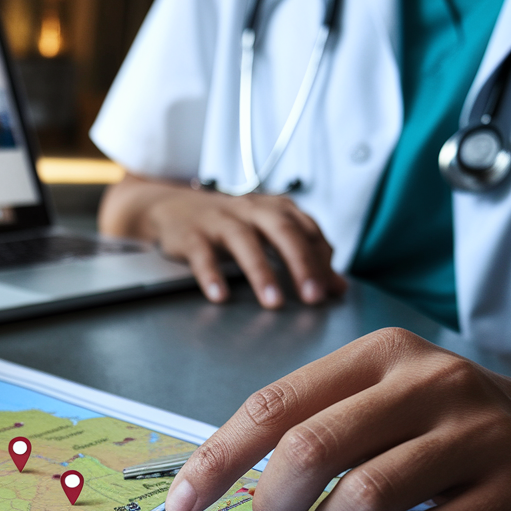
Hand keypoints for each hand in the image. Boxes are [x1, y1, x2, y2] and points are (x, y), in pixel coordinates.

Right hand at [98, 175, 346, 306]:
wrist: (172, 207)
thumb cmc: (229, 223)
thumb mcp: (268, 233)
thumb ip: (304, 257)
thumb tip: (338, 287)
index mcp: (275, 208)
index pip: (307, 231)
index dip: (322, 260)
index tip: (332, 290)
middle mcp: (250, 209)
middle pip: (282, 231)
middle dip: (301, 264)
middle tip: (313, 297)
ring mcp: (219, 220)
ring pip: (244, 242)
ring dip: (261, 273)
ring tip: (274, 303)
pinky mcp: (190, 234)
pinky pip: (202, 255)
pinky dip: (212, 275)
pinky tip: (220, 296)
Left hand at [162, 328, 510, 510]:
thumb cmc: (436, 421)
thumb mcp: (373, 396)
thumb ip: (306, 422)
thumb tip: (216, 478)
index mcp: (377, 355)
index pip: (272, 406)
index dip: (217, 460)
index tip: (182, 502)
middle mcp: (427, 384)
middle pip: (309, 449)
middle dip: (272, 503)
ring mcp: (475, 435)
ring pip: (363, 497)